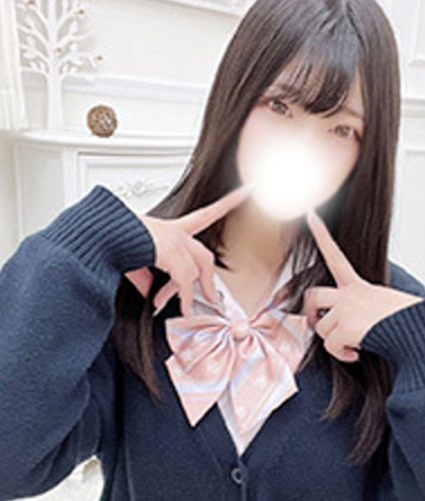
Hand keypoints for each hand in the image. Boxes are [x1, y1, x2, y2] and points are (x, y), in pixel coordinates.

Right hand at [125, 184, 251, 316]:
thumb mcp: (134, 261)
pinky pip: (184, 281)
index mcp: (168, 229)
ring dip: (186, 294)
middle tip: (212, 298)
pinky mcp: (171, 252)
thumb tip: (149, 292)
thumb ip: (146, 276)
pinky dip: (183, 298)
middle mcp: (175, 232)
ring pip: (194, 272)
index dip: (228, 203)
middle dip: (209, 280)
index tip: (247, 191)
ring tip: (184, 310)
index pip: (205, 215)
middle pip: (204, 255)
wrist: (101, 236)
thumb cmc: (112, 241)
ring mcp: (175, 241)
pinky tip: (181, 309)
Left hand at [302, 209, 423, 362]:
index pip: (335, 255)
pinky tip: (356, 354)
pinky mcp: (344, 327)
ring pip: (321, 328)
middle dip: (309, 311)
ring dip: (333, 341)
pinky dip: (342, 354)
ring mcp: (345, 309)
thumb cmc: (403, 320)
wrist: (417, 330)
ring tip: (353, 344)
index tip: (311, 215)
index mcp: (357, 284)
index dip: (321, 236)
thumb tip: (344, 321)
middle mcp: (348, 294)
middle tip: (317, 322)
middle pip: (312, 295)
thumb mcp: (381, 301)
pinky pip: (331, 346)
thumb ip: (359, 303)